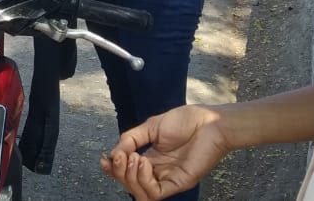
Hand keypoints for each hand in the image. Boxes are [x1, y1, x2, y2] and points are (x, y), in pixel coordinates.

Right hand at [99, 105, 230, 200]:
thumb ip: (130, 139)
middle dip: (119, 172)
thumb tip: (113, 153)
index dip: (113, 169)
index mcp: (150, 159)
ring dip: (130, 177)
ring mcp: (167, 179)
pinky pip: (155, 193)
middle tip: (121, 156)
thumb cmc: (185, 121)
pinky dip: (144, 181)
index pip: (127, 172)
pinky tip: (144, 163)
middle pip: (130, 184)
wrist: (208, 122)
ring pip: (140, 194)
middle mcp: (157, 172)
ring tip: (135, 158)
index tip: (105, 159)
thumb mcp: (150, 126)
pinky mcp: (178, 184)